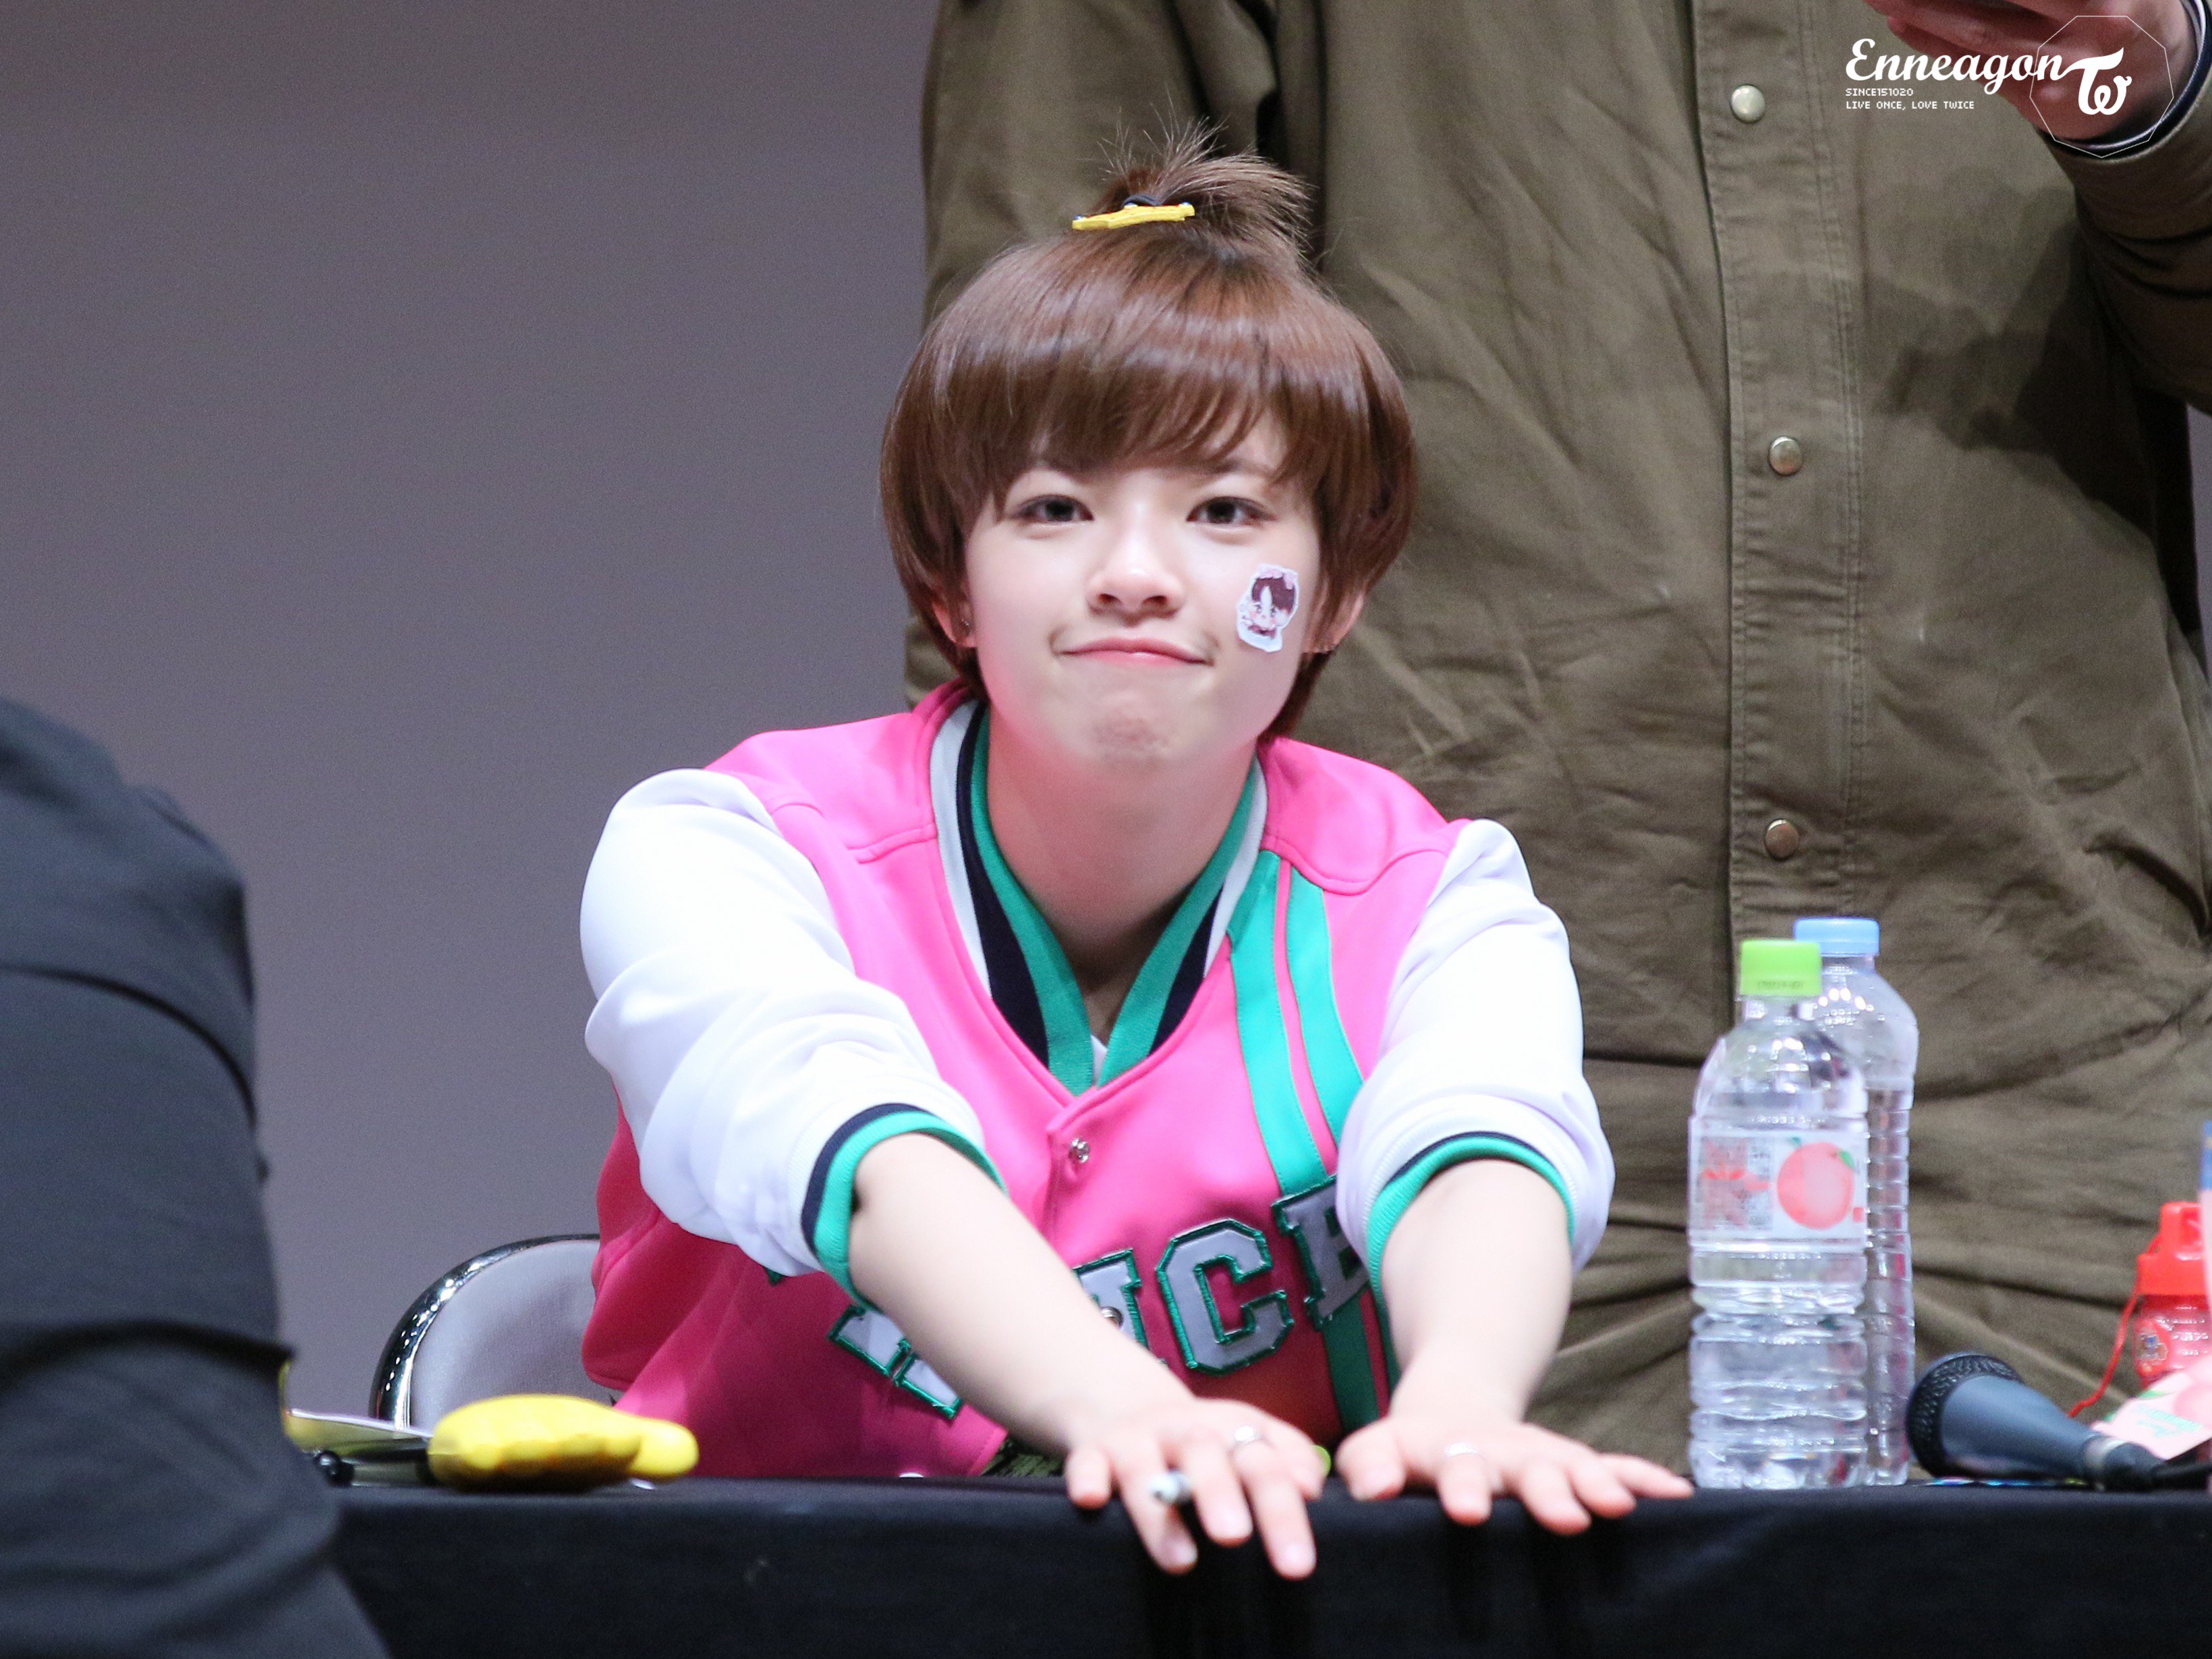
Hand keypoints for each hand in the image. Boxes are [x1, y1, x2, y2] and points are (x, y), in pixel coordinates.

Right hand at [1061, 1395, 1326, 1577]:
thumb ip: (1287, 1459)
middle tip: (1235, 1539)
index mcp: (1231, 1427)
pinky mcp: (1093, 1450)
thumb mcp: (1249, 1438)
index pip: (1264, 1465)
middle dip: (1220, 1494)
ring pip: (1145, 1466)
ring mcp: (1137, 1439)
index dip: (1282, 1509)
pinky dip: (1087, 1478)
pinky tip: (1091, 1501)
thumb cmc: (1205, 1444)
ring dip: (1159, 1509)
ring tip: (1179, 1558)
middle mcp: (1185, 1430)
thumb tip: (1312, 1489)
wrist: (1126, 1404)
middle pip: (1205, 1454)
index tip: (1297, 1559)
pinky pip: (1086, 1462)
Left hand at [1335, 1406, 1689, 1535]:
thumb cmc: (1408, 1452)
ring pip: (1575, 1468)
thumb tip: (1374, 1489)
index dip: (1463, 1487)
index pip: (1455, 1468)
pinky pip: (1613, 1468)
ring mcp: (1542, 1457)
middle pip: (1526, 1469)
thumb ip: (1369, 1466)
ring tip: (1619, 1507)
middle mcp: (1503, 1452)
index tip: (1470, 1511)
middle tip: (1564, 1516)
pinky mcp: (1572, 1464)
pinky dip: (1643, 1480)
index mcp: (1450, 1452)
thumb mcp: (1378, 1450)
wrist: (1451, 1414)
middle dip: (1546, 1491)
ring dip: (1598, 1485)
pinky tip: (1677, 1497)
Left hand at [1860, 0, 2194, 140]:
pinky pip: (1976, 67)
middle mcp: (2089, 31)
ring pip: (1981, 37)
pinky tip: (1902, 24)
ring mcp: (2059, 71)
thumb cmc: (2123, 5)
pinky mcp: (2035, 99)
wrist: (2150, 80)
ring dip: (1926, 14)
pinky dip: (1935, 45)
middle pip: (1995, 10)